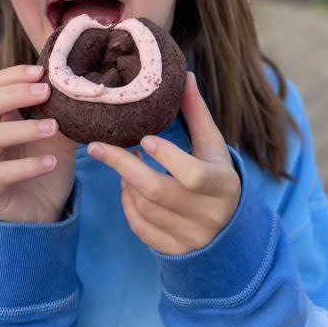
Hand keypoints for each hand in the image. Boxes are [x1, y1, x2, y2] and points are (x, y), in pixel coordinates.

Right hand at [0, 64, 77, 223]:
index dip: (11, 75)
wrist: (45, 213)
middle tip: (45, 92)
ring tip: (53, 127)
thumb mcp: (59, 135)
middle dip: (12, 94)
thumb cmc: (47, 167)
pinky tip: (50, 163)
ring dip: (23, 128)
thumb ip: (63, 111)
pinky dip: (27, 166)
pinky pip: (0, 174)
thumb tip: (82, 83)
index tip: (41, 72)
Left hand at [87, 73, 240, 254]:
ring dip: (126, 183)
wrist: (230, 231)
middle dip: (124, 167)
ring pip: (145, 209)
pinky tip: (127, 187)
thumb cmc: (217, 177)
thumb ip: (197, 115)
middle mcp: (208, 214)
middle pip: (158, 192)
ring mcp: (190, 236)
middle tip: (97, 147)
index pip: (193, 175)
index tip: (144, 139)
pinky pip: (142, 229)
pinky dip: (128, 207)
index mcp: (222, 185)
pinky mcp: (174, 250)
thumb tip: (185, 76)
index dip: (167, 157)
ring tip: (122, 163)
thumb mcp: (213, 147)